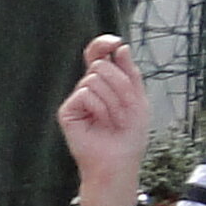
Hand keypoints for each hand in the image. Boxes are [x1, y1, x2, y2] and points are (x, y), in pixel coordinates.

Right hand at [56, 34, 150, 205]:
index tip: (114, 42)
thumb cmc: (129, 136)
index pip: (98, 55)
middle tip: (125, 110)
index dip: (103, 44)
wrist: (119, 162)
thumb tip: (120, 47)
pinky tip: (100, 122)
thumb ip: (130, 73)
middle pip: (102, 66)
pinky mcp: (67, 110)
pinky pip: (85, 94)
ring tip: (113, 120)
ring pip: (95, 79)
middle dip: (120, 86)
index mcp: (106, 83)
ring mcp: (77, 99)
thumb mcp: (138, 100)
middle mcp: (89, 88)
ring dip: (113, 102)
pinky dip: (99, 108)